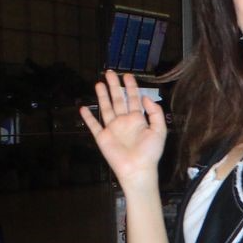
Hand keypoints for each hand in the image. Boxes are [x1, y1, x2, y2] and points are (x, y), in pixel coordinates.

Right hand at [80, 70, 166, 187]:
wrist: (138, 170)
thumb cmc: (150, 153)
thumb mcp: (159, 130)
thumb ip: (155, 113)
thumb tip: (145, 98)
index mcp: (137, 119)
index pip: (133, 99)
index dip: (130, 87)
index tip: (127, 75)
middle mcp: (124, 121)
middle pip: (118, 100)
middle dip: (114, 86)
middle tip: (110, 73)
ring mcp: (112, 129)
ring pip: (106, 108)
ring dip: (102, 96)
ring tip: (98, 83)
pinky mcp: (103, 138)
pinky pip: (94, 126)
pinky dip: (88, 118)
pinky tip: (83, 108)